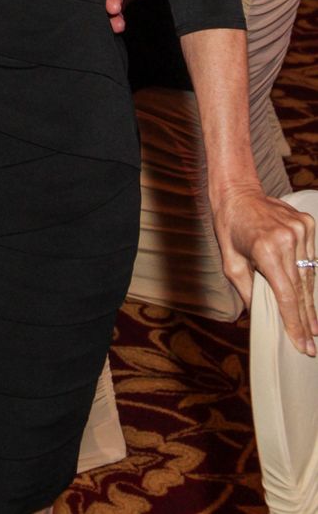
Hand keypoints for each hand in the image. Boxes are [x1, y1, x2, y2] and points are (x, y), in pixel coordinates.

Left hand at [212, 185, 316, 354]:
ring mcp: (300, 230)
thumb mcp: (230, 264)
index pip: (287, 296)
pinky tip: (309, 299)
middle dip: (306, 321)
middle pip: (302, 289)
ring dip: (310, 303)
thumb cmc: (229, 229)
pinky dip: (309, 278)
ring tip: (313, 328)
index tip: (302, 345)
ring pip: (309, 275)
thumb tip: (260, 319)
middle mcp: (287, 239)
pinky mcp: (306, 224)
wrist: (237, 193)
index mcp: (266, 249)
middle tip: (311, 346)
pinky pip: (311, 258)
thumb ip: (247, 291)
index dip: (295, 323)